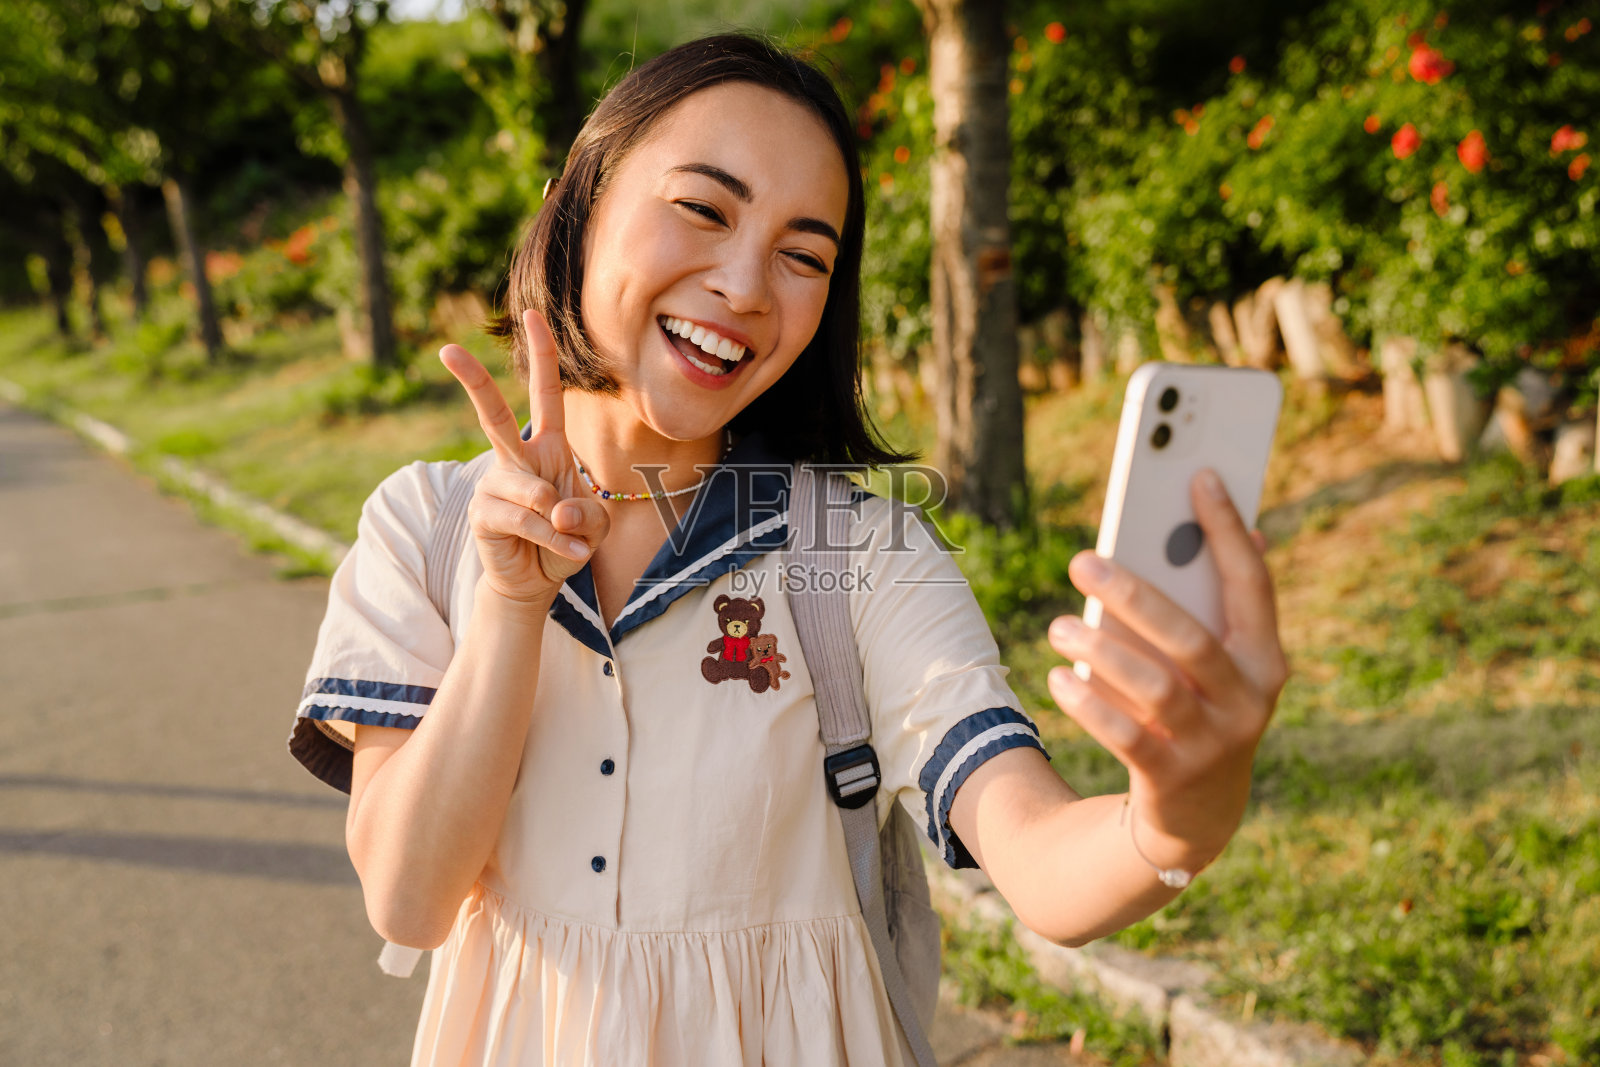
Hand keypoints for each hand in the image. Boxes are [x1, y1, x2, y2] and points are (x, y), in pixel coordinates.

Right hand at [439, 309, 609, 606]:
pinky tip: (565, 553)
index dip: (541, 354)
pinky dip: (552, 541)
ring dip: (561, 524)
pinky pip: (525, 521)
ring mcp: (495, 485)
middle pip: (494, 414)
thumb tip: (556, 510)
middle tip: (447, 349)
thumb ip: (589, 514)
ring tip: (572, 542)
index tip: (533, 314)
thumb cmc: (566, 541)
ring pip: (532, 492)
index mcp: (547, 446)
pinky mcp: (484, 515)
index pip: (545, 393)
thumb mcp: (596, 524)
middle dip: (473, 381)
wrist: (537, 582)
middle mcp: (517, 459)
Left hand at [1045, 469, 1288, 870]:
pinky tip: (1058, 680)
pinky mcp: (1173, 778)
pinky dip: (1089, 705)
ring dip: (1100, 652)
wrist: (1199, 813)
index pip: (1252, 584)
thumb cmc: (1200, 707)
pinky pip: (1126, 736)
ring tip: (1057, 628)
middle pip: (1190, 638)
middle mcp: (1248, 700)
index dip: (1227, 530)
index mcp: (1265, 658)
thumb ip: (1215, 602)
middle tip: (1080, 561)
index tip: (1198, 476)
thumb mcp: (1218, 661)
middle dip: (1134, 595)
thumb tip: (1239, 526)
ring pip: (1154, 688)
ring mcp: (1214, 743)